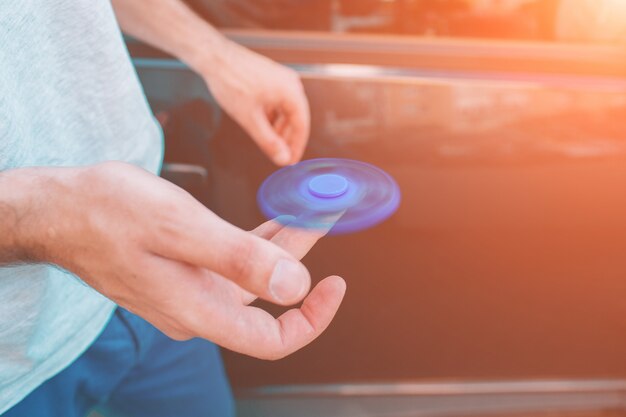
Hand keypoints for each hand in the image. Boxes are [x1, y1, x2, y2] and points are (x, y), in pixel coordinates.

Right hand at [22, 162, 343, 358]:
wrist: (60, 209)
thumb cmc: (106, 212)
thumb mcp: (178, 227)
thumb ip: (238, 258)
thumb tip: (296, 286)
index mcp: (197, 309)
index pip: (271, 339)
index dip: (311, 319)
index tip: (333, 285)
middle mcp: (197, 308)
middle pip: (267, 296)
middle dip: (302, 258)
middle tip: (325, 214)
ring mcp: (188, 291)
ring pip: (252, 273)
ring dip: (282, 244)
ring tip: (309, 208)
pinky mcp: (182, 271)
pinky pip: (231, 261)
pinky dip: (256, 240)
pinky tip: (274, 218)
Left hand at [202, 39, 309, 165]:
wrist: (214, 58)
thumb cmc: (231, 81)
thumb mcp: (250, 119)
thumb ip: (268, 142)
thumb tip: (282, 158)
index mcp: (291, 91)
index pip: (302, 126)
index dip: (296, 146)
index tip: (290, 161)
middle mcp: (290, 84)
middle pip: (296, 118)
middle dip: (287, 139)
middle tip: (279, 155)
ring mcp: (281, 80)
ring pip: (286, 111)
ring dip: (279, 129)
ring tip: (269, 142)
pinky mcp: (271, 79)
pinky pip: (278, 102)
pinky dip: (272, 117)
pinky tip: (262, 126)